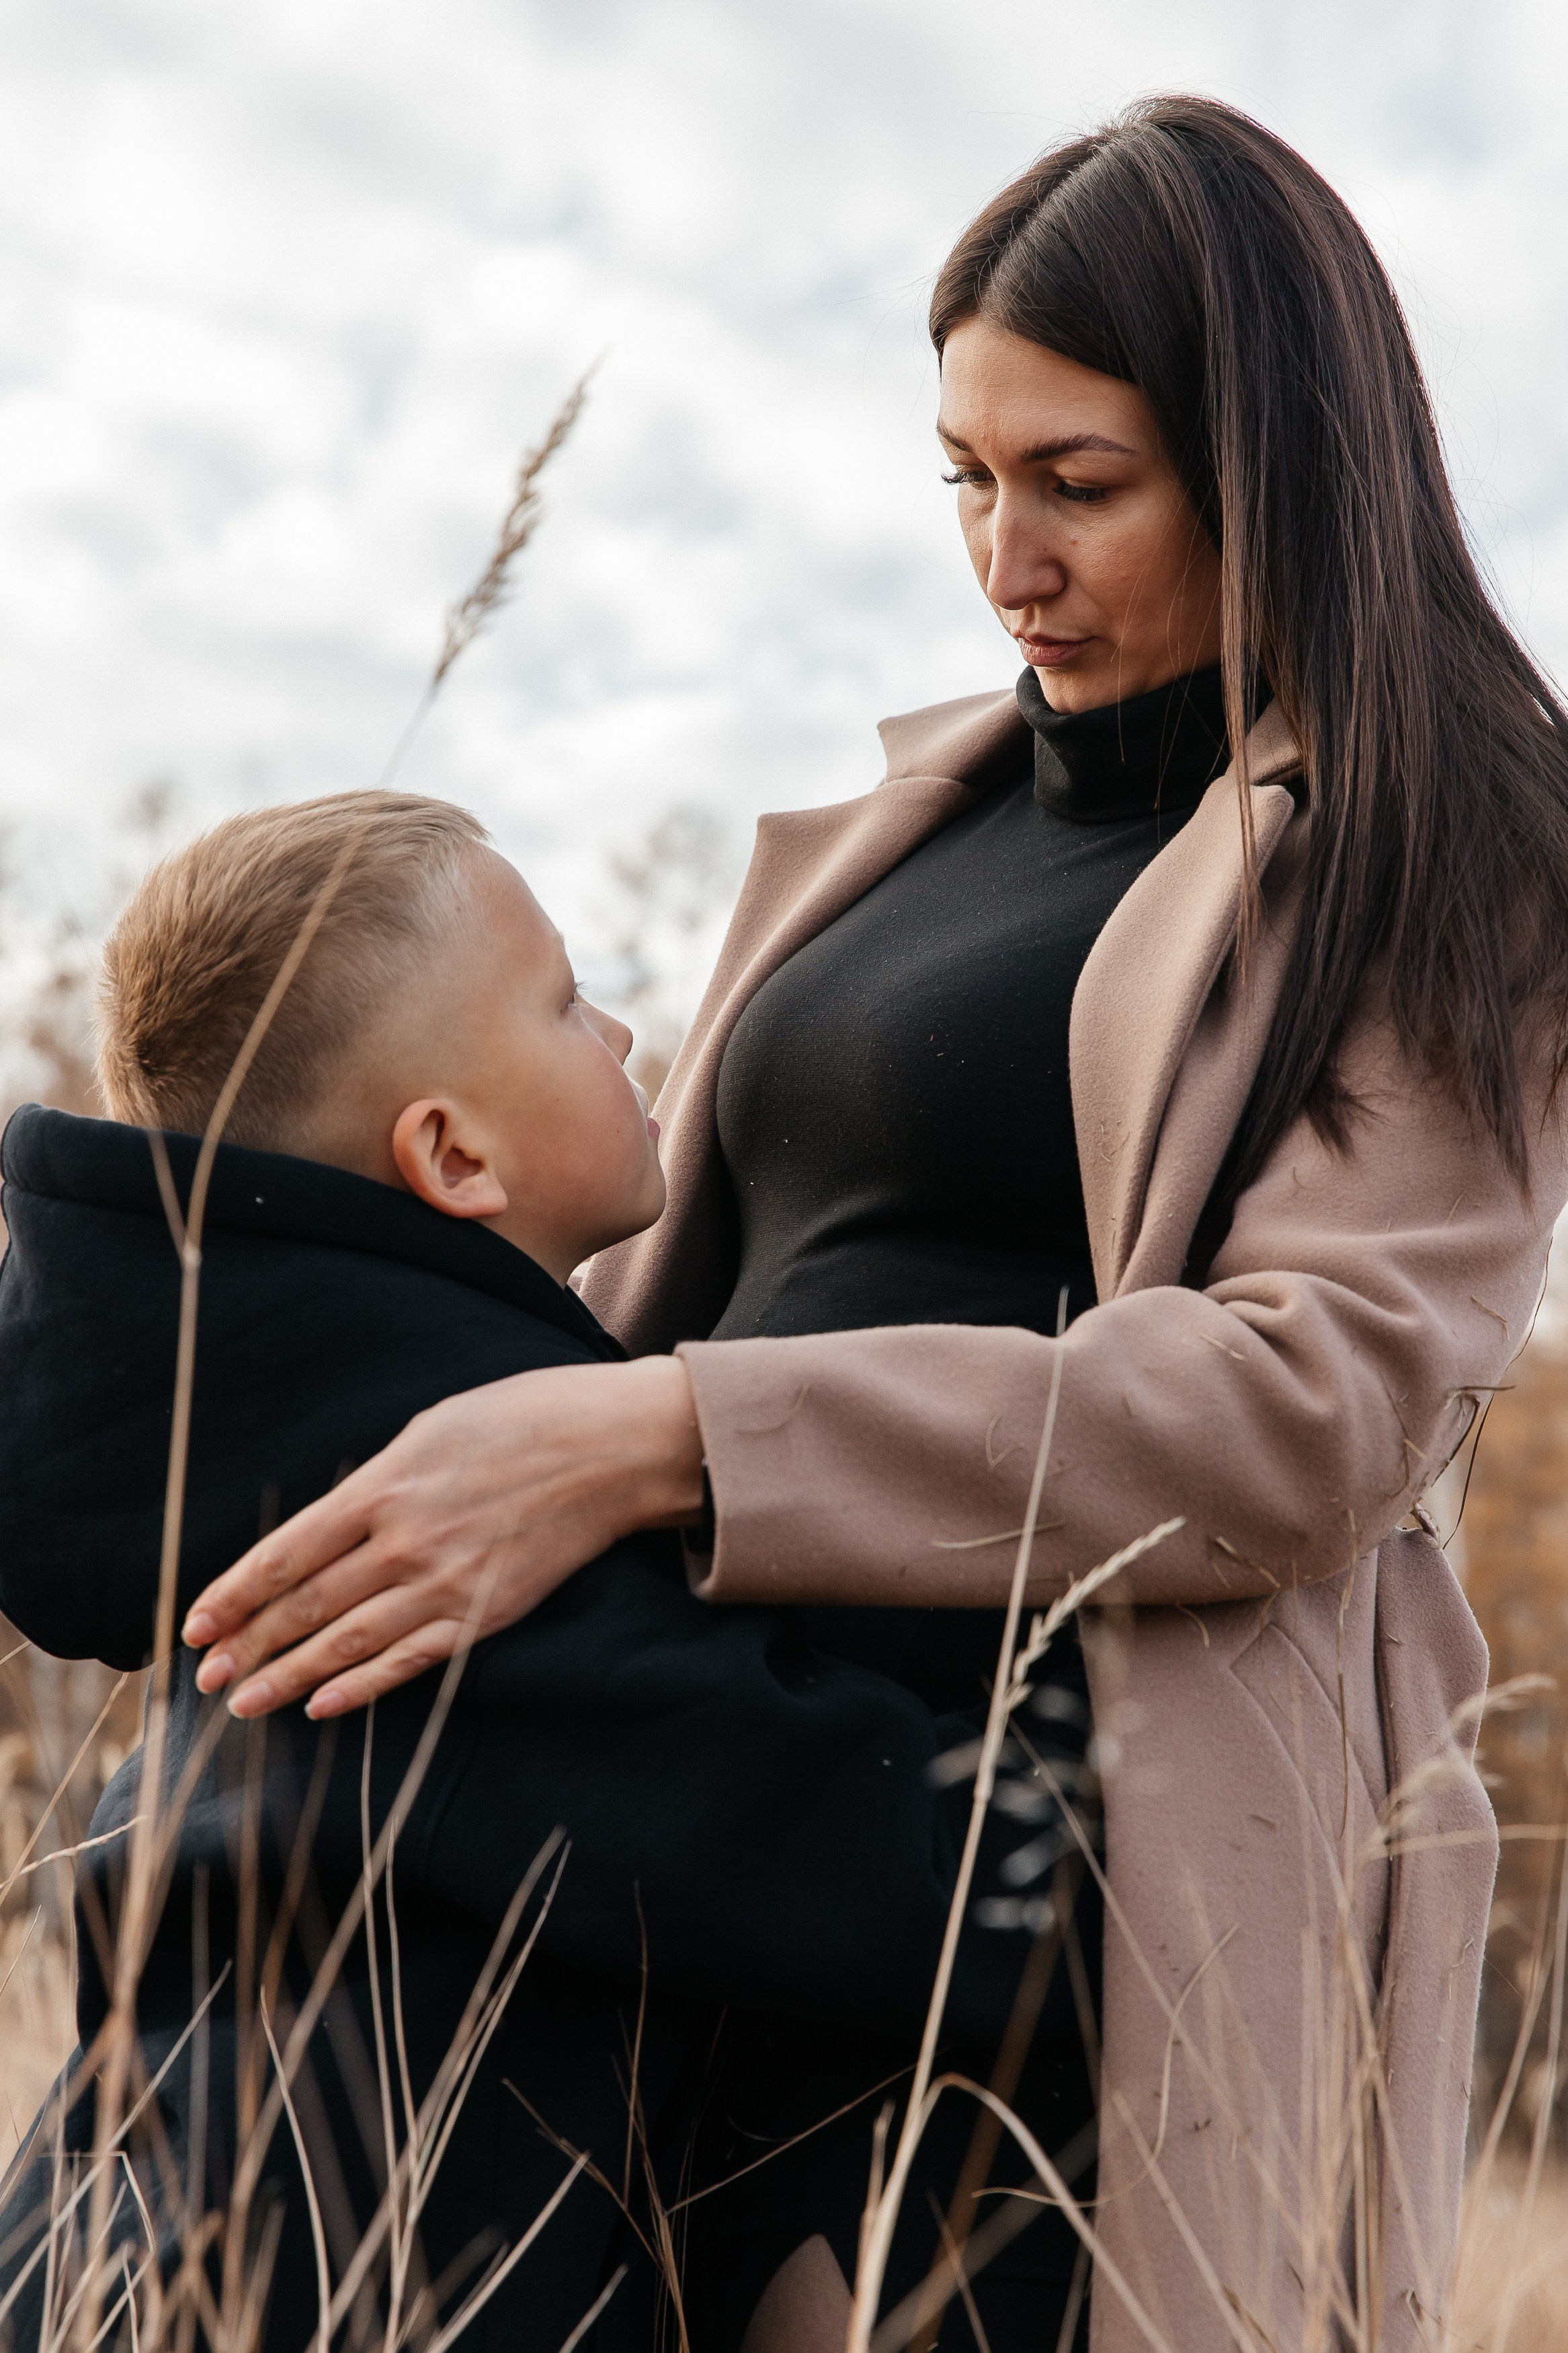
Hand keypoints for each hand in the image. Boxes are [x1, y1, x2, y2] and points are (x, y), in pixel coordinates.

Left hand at [181, 1355, 703, 1720]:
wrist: (608, 1450)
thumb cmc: (519, 1421)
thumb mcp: (429, 1430)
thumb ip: (375, 1483)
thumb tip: (329, 1526)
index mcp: (383, 1488)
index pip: (285, 1554)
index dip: (234, 1594)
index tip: (195, 1624)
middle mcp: (405, 1542)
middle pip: (306, 1605)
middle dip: (248, 1645)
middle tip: (206, 1678)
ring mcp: (445, 1583)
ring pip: (348, 1643)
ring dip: (289, 1677)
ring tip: (244, 1704)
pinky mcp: (484, 1613)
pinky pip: (411, 1660)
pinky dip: (364, 1689)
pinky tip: (324, 1707)